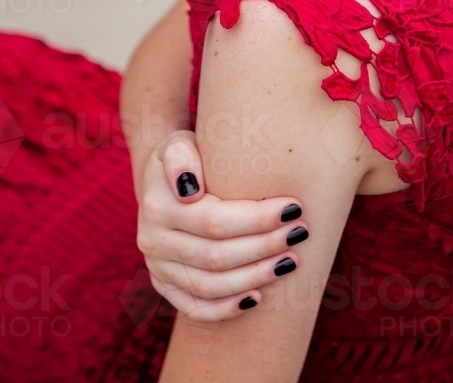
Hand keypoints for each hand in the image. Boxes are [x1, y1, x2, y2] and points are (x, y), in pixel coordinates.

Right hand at [137, 131, 308, 321]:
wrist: (161, 180)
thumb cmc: (186, 157)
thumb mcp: (179, 144)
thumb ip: (182, 156)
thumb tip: (190, 187)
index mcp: (158, 206)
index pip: (214, 221)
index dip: (257, 219)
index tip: (294, 209)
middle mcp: (153, 241)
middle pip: (216, 256)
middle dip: (263, 247)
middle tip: (299, 234)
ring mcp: (158, 267)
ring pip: (209, 286)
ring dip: (253, 277)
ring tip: (290, 262)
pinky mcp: (164, 285)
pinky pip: (194, 307)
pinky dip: (226, 308)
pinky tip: (257, 298)